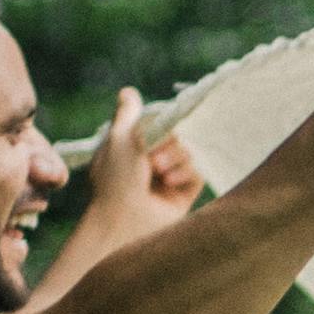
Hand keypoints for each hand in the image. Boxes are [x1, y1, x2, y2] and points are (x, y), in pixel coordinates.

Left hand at [68, 90, 202, 237]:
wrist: (125, 221)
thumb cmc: (116, 178)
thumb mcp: (119, 136)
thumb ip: (128, 113)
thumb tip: (128, 92)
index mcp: (131, 147)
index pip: (157, 123)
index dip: (160, 123)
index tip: (154, 125)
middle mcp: (149, 162)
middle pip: (177, 134)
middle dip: (167, 141)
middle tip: (150, 157)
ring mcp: (167, 179)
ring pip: (189, 151)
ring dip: (175, 156)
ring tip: (158, 172)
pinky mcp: (183, 195)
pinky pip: (198, 172)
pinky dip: (186, 172)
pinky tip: (170, 182)